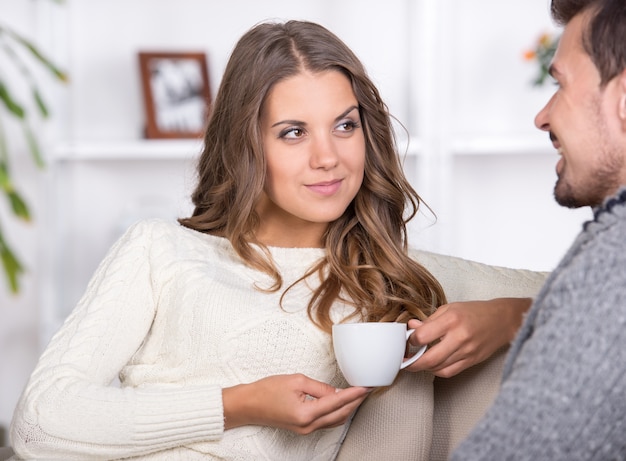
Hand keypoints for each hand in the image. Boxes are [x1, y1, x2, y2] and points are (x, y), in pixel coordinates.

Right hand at [222, 374, 369, 433]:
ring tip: (357, 395)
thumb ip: (319, 387)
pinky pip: (326, 422)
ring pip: (334, 421)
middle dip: (355, 402)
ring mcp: (305, 429)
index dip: (353, 394)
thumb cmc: (267, 391)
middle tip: (366, 390)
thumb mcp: (296, 380)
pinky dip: (337, 413)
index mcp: (306, 413)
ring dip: (348, 409)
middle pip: (340, 415)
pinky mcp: (303, 428)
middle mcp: (308, 425)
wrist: (249, 405)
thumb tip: (336, 391)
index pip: (337, 402)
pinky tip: (341, 403)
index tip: (365, 387)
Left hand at [405, 298, 531, 377]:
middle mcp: (459, 337)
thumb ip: (429, 320)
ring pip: (438, 368)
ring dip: (423, 368)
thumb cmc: (475, 312)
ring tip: (416, 362)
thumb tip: (411, 328)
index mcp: (451, 320)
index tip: (408, 340)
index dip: (411, 340)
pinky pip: (449, 372)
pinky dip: (437, 371)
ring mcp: (466, 351)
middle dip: (412, 363)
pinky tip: (432, 365)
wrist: (502, 320)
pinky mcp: (471, 361)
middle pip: (430, 359)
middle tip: (404, 362)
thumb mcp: (449, 308)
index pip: (423, 336)